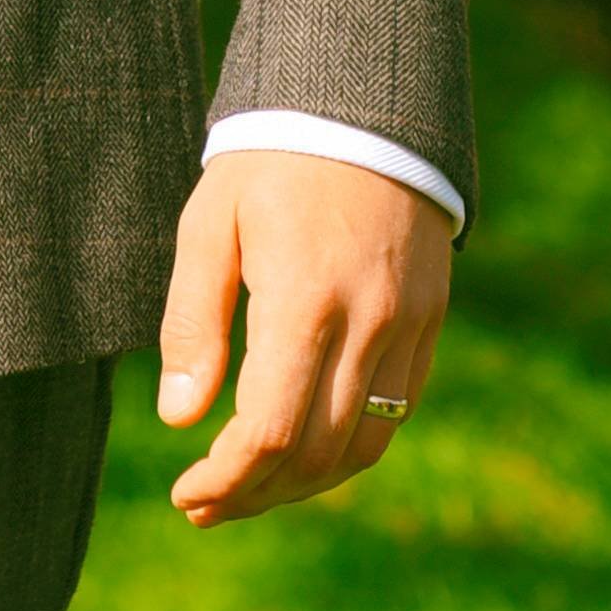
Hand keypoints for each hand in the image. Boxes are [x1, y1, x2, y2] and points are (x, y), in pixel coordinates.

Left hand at [154, 151, 451, 525]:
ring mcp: (410, 325)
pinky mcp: (431, 320)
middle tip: (203, 506)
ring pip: (364, 444)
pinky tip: (302, 449)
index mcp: (305, 299)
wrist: (363, 104)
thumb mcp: (209, 225)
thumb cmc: (268, 162)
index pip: (269, 431)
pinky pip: (396, 411)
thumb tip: (179, 419)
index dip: (226, 479)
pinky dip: (348, 447)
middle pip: (317, 453)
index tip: (185, 493)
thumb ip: (192, 322)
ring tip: (247, 491)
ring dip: (304, 484)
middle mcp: (369, 322)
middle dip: (256, 494)